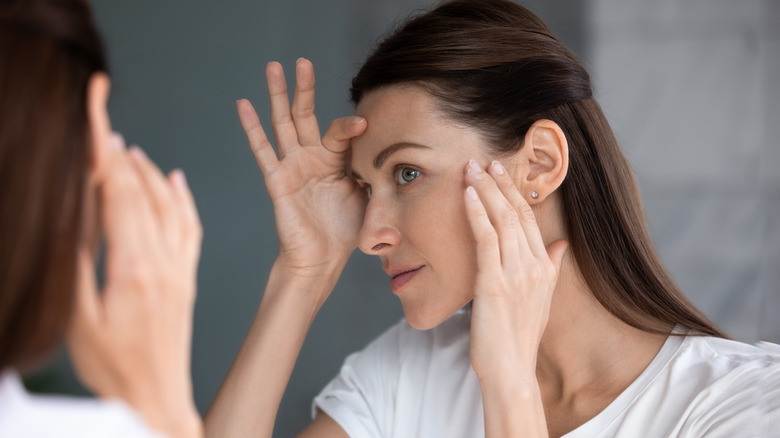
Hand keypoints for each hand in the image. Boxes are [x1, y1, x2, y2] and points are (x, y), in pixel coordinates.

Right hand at [66, 134, 201, 436]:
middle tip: (105, 124)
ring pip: (170, 206)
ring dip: (150, 173)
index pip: (118, 196)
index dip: (105, 155)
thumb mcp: (79, 319)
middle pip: (142, 194)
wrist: (156, 399)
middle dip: (121, 155)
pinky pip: (191, 229)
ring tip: (130, 151)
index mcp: (133, 268)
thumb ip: (77, 265)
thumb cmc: (114, 368)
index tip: (96, 122)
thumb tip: (73, 218)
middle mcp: (163, 262)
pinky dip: (183, 200)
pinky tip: (177, 181)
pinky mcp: (187, 279)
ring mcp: (180, 269)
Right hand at [237, 59, 366, 277]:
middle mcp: (313, 157)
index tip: (365, 124)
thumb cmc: (346, 231)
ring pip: (283, 123)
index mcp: (336, 160)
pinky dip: (252, 127)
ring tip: (273, 66)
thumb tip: (398, 157)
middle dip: (304, 88)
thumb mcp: (369, 196)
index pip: (341, 131)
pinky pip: (263, 150)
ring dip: (277, 95)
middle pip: (306, 114)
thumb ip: (375, 173)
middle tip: (302, 61)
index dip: (351, 126)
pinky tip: (244, 104)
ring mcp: (293, 166)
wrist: (323, 259)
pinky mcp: (278, 179)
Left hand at [462, 159, 567, 380]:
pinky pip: (485, 239)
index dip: (514, 192)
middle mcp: (533, 266)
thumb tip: (561, 244)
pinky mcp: (494, 283)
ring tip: (471, 168)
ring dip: (485, 190)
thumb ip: (552, 268)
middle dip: (499, 184)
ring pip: (501, 220)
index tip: (500, 172)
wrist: (511, 370)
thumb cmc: (519, 337)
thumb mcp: (542, 299)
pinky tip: (467, 195)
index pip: (529, 219)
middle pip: (516, 213)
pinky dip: (476, 213)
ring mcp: (515, 274)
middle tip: (483, 160)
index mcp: (544, 268)